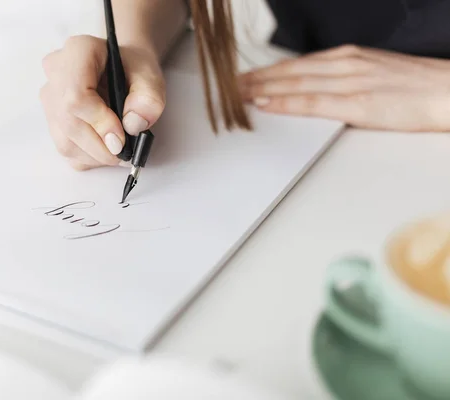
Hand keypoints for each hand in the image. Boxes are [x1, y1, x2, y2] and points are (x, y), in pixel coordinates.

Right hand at [40, 35, 165, 169]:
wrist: (124, 69)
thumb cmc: (134, 69)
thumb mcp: (151, 77)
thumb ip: (149, 98)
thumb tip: (133, 125)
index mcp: (77, 51)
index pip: (76, 96)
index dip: (99, 123)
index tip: (122, 138)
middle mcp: (55, 73)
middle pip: (69, 122)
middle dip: (100, 146)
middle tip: (126, 152)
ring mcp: (49, 98)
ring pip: (65, 141)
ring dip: (96, 155)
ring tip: (120, 149)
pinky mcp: (52, 120)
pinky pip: (66, 149)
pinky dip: (89, 157)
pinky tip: (105, 146)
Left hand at [238, 45, 449, 131]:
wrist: (447, 91)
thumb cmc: (412, 86)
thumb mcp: (371, 72)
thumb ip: (340, 79)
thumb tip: (312, 88)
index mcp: (346, 58)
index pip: (295, 65)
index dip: (264, 72)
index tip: (241, 78)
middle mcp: (343, 64)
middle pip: (288, 72)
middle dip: (253, 79)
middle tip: (226, 87)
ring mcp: (349, 81)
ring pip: (294, 82)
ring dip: (260, 88)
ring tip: (235, 95)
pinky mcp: (357, 102)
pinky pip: (313, 101)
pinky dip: (286, 101)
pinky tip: (266, 103)